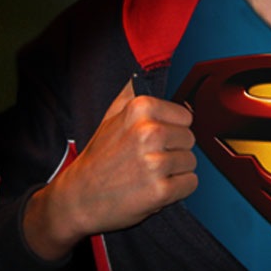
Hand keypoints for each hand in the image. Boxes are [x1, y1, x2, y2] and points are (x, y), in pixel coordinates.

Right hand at [24, 80, 197, 259]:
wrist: (79, 198)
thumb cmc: (99, 156)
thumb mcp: (112, 114)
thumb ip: (133, 91)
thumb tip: (147, 73)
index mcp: (140, 108)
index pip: (185, 117)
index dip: (172, 130)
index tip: (155, 139)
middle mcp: (149, 132)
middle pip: (190, 139)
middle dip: (174, 150)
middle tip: (149, 159)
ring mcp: (155, 162)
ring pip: (191, 162)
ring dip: (175, 171)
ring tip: (149, 173)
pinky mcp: (160, 191)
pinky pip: (190, 184)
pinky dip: (177, 189)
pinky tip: (155, 188)